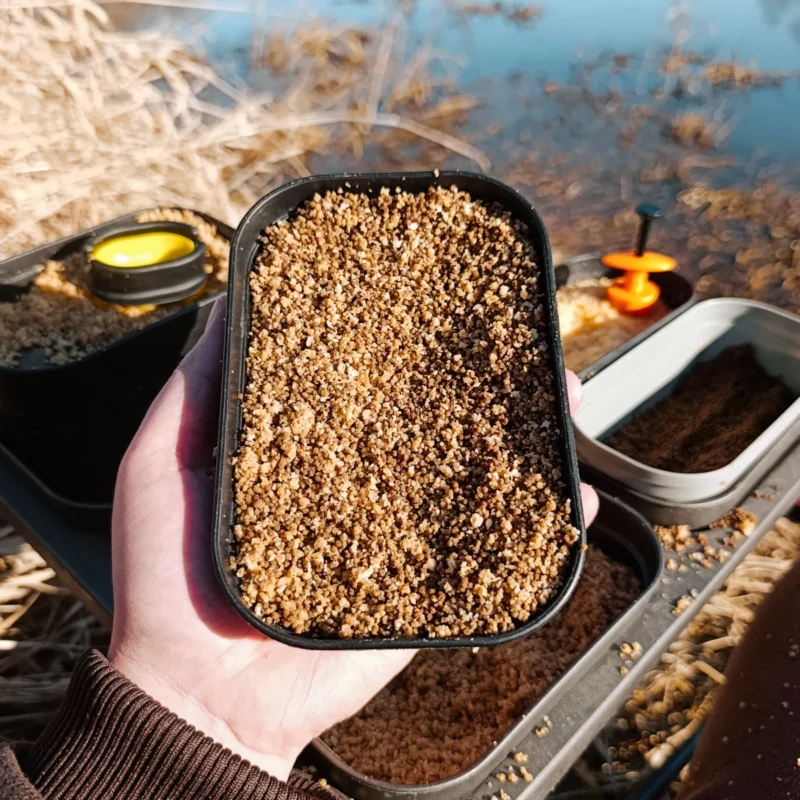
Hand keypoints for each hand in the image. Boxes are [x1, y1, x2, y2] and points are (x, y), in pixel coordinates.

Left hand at [108, 299, 597, 780]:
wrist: (196, 693)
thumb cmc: (162, 578)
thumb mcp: (163, 460)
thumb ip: (195, 388)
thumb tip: (224, 306)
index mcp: (306, 450)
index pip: (366, 383)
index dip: (402, 343)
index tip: (434, 301)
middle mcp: (359, 484)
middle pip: (431, 422)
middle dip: (480, 382)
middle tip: (520, 344)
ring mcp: (396, 535)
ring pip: (470, 478)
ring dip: (522, 440)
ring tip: (562, 397)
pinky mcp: (420, 589)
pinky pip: (488, 559)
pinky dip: (540, 532)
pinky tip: (575, 499)